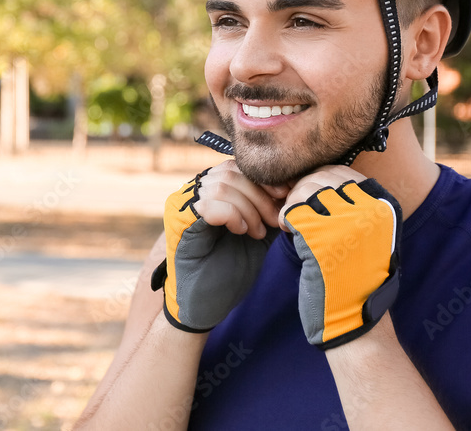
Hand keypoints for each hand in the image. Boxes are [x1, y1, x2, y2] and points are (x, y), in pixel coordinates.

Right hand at [152, 161, 287, 332]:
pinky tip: (241, 231)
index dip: (265, 179)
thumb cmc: (230, 269)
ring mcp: (182, 204)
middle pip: (232, 173)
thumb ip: (267, 208)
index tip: (286, 196)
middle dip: (260, 196)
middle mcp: (193, 191)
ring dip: (248, 208)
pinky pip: (208, 205)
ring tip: (256, 232)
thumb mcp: (257, 231)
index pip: (238, 166)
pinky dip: (231, 215)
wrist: (206, 303)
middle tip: (274, 221)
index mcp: (211, 189)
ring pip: (222, 186)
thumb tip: (293, 184)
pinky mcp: (178, 221)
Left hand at [280, 166, 401, 349]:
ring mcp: (348, 224)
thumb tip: (318, 174)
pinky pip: (292, 211)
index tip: (308, 197)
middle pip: (322, 177)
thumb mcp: (370, 234)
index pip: (342, 172)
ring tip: (293, 223)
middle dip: (301, 189)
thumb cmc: (357, 276)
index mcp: (385, 207)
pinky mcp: (323, 240)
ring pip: (306, 189)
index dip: (318, 180)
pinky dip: (284, 219)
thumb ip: (353, 203)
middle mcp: (371, 211)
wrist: (356, 320)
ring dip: (292, 204)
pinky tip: (288, 232)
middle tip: (295, 211)